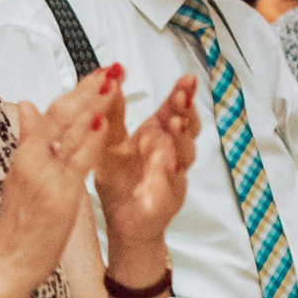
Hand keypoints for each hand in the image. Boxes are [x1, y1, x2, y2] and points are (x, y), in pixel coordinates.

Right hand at [0, 69, 125, 293]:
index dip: (78, 90)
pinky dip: (87, 140)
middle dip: (89, 88)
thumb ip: (29, 140)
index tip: (100, 71)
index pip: (53, 112)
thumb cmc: (19, 224)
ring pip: (68, 132)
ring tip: (113, 81)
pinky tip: (100, 122)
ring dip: (93, 103)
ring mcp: (44, 176)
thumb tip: (28, 105)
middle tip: (114, 67)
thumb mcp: (20, 176)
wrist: (7, 262)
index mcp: (26, 154)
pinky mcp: (57, 196)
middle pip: (61, 114)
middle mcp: (32, 159)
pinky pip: (75, 163)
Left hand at [97, 74, 198, 249]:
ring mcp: (172, 178)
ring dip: (180, 141)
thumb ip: (112, 111)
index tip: (187, 79)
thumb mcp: (110, 140)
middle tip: (180, 98)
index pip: (175, 109)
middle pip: (187, 129)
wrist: (122, 221)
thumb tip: (110, 76)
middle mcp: (171, 154)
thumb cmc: (121, 180)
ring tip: (174, 126)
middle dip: (186, 112)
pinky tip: (164, 169)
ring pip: (183, 158)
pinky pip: (169, 191)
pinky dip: (167, 180)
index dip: (183, 93)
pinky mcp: (164, 203)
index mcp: (158, 135)